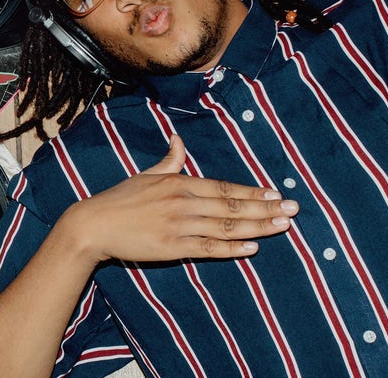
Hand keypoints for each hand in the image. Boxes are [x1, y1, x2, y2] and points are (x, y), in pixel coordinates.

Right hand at [64, 136, 297, 263]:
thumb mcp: (145, 175)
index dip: (252, 191)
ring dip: (258, 227)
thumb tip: (178, 139)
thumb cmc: (119, 199)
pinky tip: (252, 247)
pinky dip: (232, 248)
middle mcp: (183, 202)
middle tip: (293, 210)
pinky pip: (207, 248)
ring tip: (283, 227)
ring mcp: (178, 226)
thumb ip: (169, 161)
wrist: (93, 224)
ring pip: (226, 227)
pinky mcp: (171, 247)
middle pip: (232, 206)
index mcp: (178, 183)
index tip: (276, 193)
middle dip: (266, 208)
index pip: (224, 187)